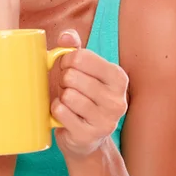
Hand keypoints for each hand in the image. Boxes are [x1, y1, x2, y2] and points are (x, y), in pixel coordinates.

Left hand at [51, 29, 128, 158]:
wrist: (86, 138)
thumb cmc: (83, 95)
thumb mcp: (83, 69)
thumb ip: (74, 47)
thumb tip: (65, 37)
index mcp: (119, 78)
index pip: (81, 57)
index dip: (67, 60)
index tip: (68, 68)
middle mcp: (117, 100)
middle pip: (72, 76)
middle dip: (63, 80)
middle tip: (68, 87)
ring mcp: (105, 121)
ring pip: (67, 95)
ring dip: (61, 96)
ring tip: (69, 102)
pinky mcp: (88, 136)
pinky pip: (60, 112)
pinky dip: (56, 110)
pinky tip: (65, 115)